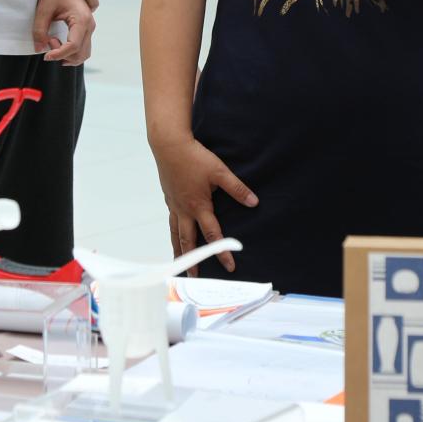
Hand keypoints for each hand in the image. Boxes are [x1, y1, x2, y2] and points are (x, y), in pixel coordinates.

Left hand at [32, 0, 94, 65]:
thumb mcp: (43, 8)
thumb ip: (39, 29)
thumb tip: (39, 49)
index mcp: (82, 19)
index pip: (73, 46)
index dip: (59, 54)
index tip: (45, 56)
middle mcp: (90, 24)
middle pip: (81, 53)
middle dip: (63, 55)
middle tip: (48, 41)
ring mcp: (90, 26)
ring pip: (84, 53)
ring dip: (68, 55)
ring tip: (53, 41)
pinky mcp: (87, 27)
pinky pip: (83, 47)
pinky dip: (72, 52)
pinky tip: (58, 44)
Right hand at [153, 136, 255, 273]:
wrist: (169, 145)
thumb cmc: (194, 157)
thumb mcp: (220, 171)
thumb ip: (237, 189)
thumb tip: (254, 202)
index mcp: (198, 206)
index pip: (213, 234)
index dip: (222, 251)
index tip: (229, 265)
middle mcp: (184, 210)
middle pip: (188, 241)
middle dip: (192, 261)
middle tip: (194, 276)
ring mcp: (174, 205)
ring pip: (175, 234)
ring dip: (178, 250)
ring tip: (179, 264)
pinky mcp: (169, 198)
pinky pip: (171, 221)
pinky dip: (172, 233)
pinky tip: (174, 234)